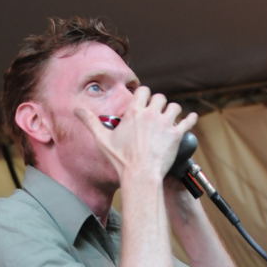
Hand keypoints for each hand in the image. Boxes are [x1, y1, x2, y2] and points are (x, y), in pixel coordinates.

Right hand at [75, 88, 197, 183]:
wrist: (140, 175)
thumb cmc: (121, 160)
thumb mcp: (102, 139)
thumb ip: (90, 121)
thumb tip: (76, 109)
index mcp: (134, 111)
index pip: (143, 91)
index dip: (145, 95)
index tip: (145, 101)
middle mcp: (151, 113)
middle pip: (159, 97)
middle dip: (158, 103)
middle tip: (158, 111)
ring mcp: (165, 123)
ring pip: (174, 106)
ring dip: (173, 110)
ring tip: (171, 117)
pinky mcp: (176, 135)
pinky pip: (188, 121)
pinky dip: (190, 119)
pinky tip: (190, 118)